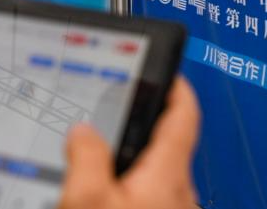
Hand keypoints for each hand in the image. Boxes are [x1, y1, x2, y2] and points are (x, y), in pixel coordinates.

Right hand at [59, 76, 199, 208]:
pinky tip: (107, 187)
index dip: (177, 86)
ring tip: (106, 143)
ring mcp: (171, 207)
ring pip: (158, 169)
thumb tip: (82, 131)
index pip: (185, 114)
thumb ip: (87, 160)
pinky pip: (151, 192)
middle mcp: (178, 191)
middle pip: (170, 140)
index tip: (166, 71)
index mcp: (168, 174)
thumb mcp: (88, 202)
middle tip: (123, 103)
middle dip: (145, 120)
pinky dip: (131, 179)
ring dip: (135, 153)